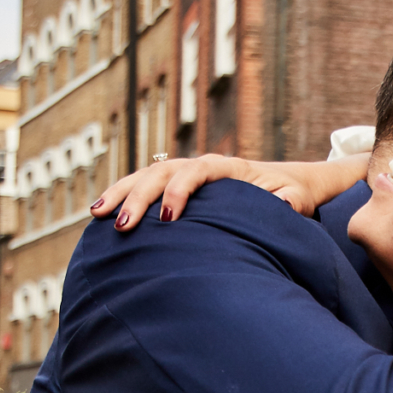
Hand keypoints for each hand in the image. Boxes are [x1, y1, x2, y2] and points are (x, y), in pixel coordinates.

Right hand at [92, 151, 367, 230]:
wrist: (288, 186)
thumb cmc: (292, 195)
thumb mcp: (296, 199)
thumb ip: (288, 202)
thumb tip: (282, 206)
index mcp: (224, 167)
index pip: (195, 172)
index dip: (179, 192)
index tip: (170, 218)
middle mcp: (199, 166)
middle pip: (160, 173)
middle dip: (138, 198)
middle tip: (122, 226)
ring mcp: (183, 175)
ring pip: (144, 177)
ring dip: (120, 194)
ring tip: (96, 215)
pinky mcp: (175, 189)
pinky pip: (144, 189)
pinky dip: (123, 198)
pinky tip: (102, 216)